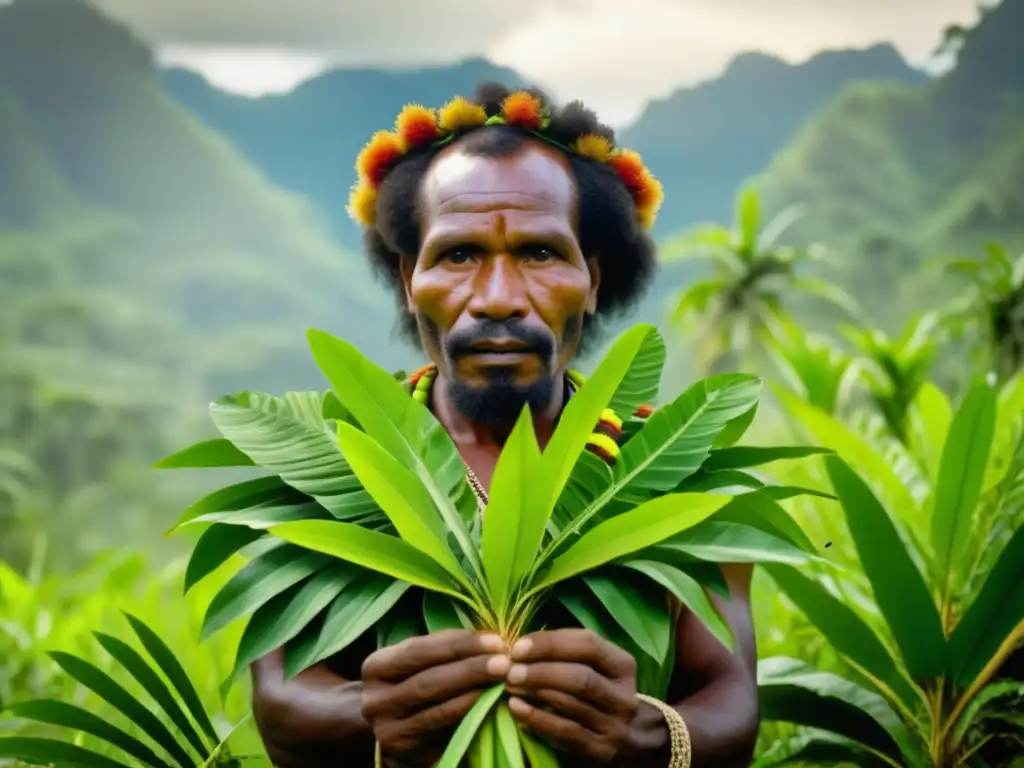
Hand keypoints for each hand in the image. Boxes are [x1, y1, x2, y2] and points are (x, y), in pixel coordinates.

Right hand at [361, 629, 510, 767]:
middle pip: (428, 680)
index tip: (495, 640)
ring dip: (473, 691)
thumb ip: (444, 651)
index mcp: (375, 667)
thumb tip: (489, 640)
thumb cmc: (414, 684)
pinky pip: (440, 728)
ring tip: (502, 678)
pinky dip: (466, 712)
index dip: (458, 644)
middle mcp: (374, 700)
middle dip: (470, 668)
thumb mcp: (419, 664)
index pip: (418, 650)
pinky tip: (488, 702)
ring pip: (435, 707)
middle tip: (505, 661)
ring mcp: (387, 729)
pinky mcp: (403, 750)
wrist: (394, 730)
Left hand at [505, 628, 638, 762]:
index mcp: (623, 665)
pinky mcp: (600, 749)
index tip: (518, 648)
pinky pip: (564, 731)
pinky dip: (536, 718)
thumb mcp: (591, 665)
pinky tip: (516, 708)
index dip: (550, 644)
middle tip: (510, 670)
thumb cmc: (595, 688)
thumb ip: (564, 651)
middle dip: (541, 671)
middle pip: (580, 677)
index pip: (588, 645)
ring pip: (571, 704)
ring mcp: (614, 725)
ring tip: (509, 684)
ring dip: (535, 692)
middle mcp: (623, 695)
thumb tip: (520, 648)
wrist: (623, 735)